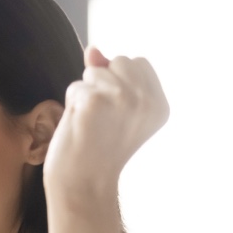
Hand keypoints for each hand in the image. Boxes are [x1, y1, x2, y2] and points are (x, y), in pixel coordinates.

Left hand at [44, 45, 168, 204]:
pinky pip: (76, 87)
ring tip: (91, 124)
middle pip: (120, 60)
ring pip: (95, 71)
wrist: (83, 183)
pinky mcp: (94, 100)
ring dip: (85, 94)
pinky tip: (80, 127)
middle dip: (104, 83)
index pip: (139, 63)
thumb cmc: (97, 147)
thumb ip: (109, 74)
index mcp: (160, 104)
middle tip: (103, 120)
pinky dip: (72, 104)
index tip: (117, 115)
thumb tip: (93, 49)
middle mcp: (146, 100)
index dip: (120, 82)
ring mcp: (122, 98)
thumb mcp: (113, 108)